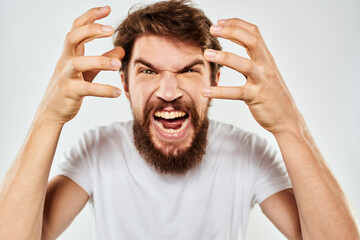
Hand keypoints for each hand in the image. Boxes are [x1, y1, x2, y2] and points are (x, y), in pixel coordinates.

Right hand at [36, 6, 124, 124]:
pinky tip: (117, 92)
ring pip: (79, 63)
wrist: (52, 112)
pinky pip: (87, 88)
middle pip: (73, 37)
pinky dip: (104, 90)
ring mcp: (66, 76)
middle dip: (91, 30)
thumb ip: (103, 60)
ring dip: (100, 61)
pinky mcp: (69, 92)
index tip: (107, 9)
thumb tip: (121, 50)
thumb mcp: (88, 72)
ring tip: (118, 66)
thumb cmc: (69, 89)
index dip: (90, 17)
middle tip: (110, 29)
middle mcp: (66, 61)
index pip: (77, 28)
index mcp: (70, 53)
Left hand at [202, 18, 302, 134]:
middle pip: (252, 41)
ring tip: (206, 54)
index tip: (220, 22)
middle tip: (213, 28)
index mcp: (266, 58)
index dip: (237, 24)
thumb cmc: (273, 95)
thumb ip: (253, 61)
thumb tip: (236, 53)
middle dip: (232, 31)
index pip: (254, 33)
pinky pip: (236, 92)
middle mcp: (266, 66)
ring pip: (245, 64)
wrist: (287, 118)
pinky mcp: (256, 97)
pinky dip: (219, 91)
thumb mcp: (265, 73)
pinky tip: (205, 91)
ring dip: (225, 57)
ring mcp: (262, 81)